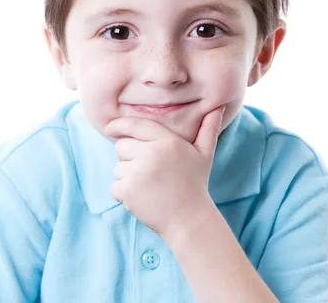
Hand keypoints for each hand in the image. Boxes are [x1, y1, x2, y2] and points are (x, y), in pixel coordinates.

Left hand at [104, 106, 224, 239]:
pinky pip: (115, 187)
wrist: (189, 220)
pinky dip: (124, 194)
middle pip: (121, 146)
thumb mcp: (204, 154)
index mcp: (168, 141)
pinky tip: (143, 198)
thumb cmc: (195, 185)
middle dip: (129, 156)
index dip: (119, 125)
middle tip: (148, 171)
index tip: (110, 128)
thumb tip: (218, 106)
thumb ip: (208, 129)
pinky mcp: (127, 190)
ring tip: (150, 187)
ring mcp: (138, 172)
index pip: (135, 125)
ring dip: (128, 177)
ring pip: (118, 168)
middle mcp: (151, 153)